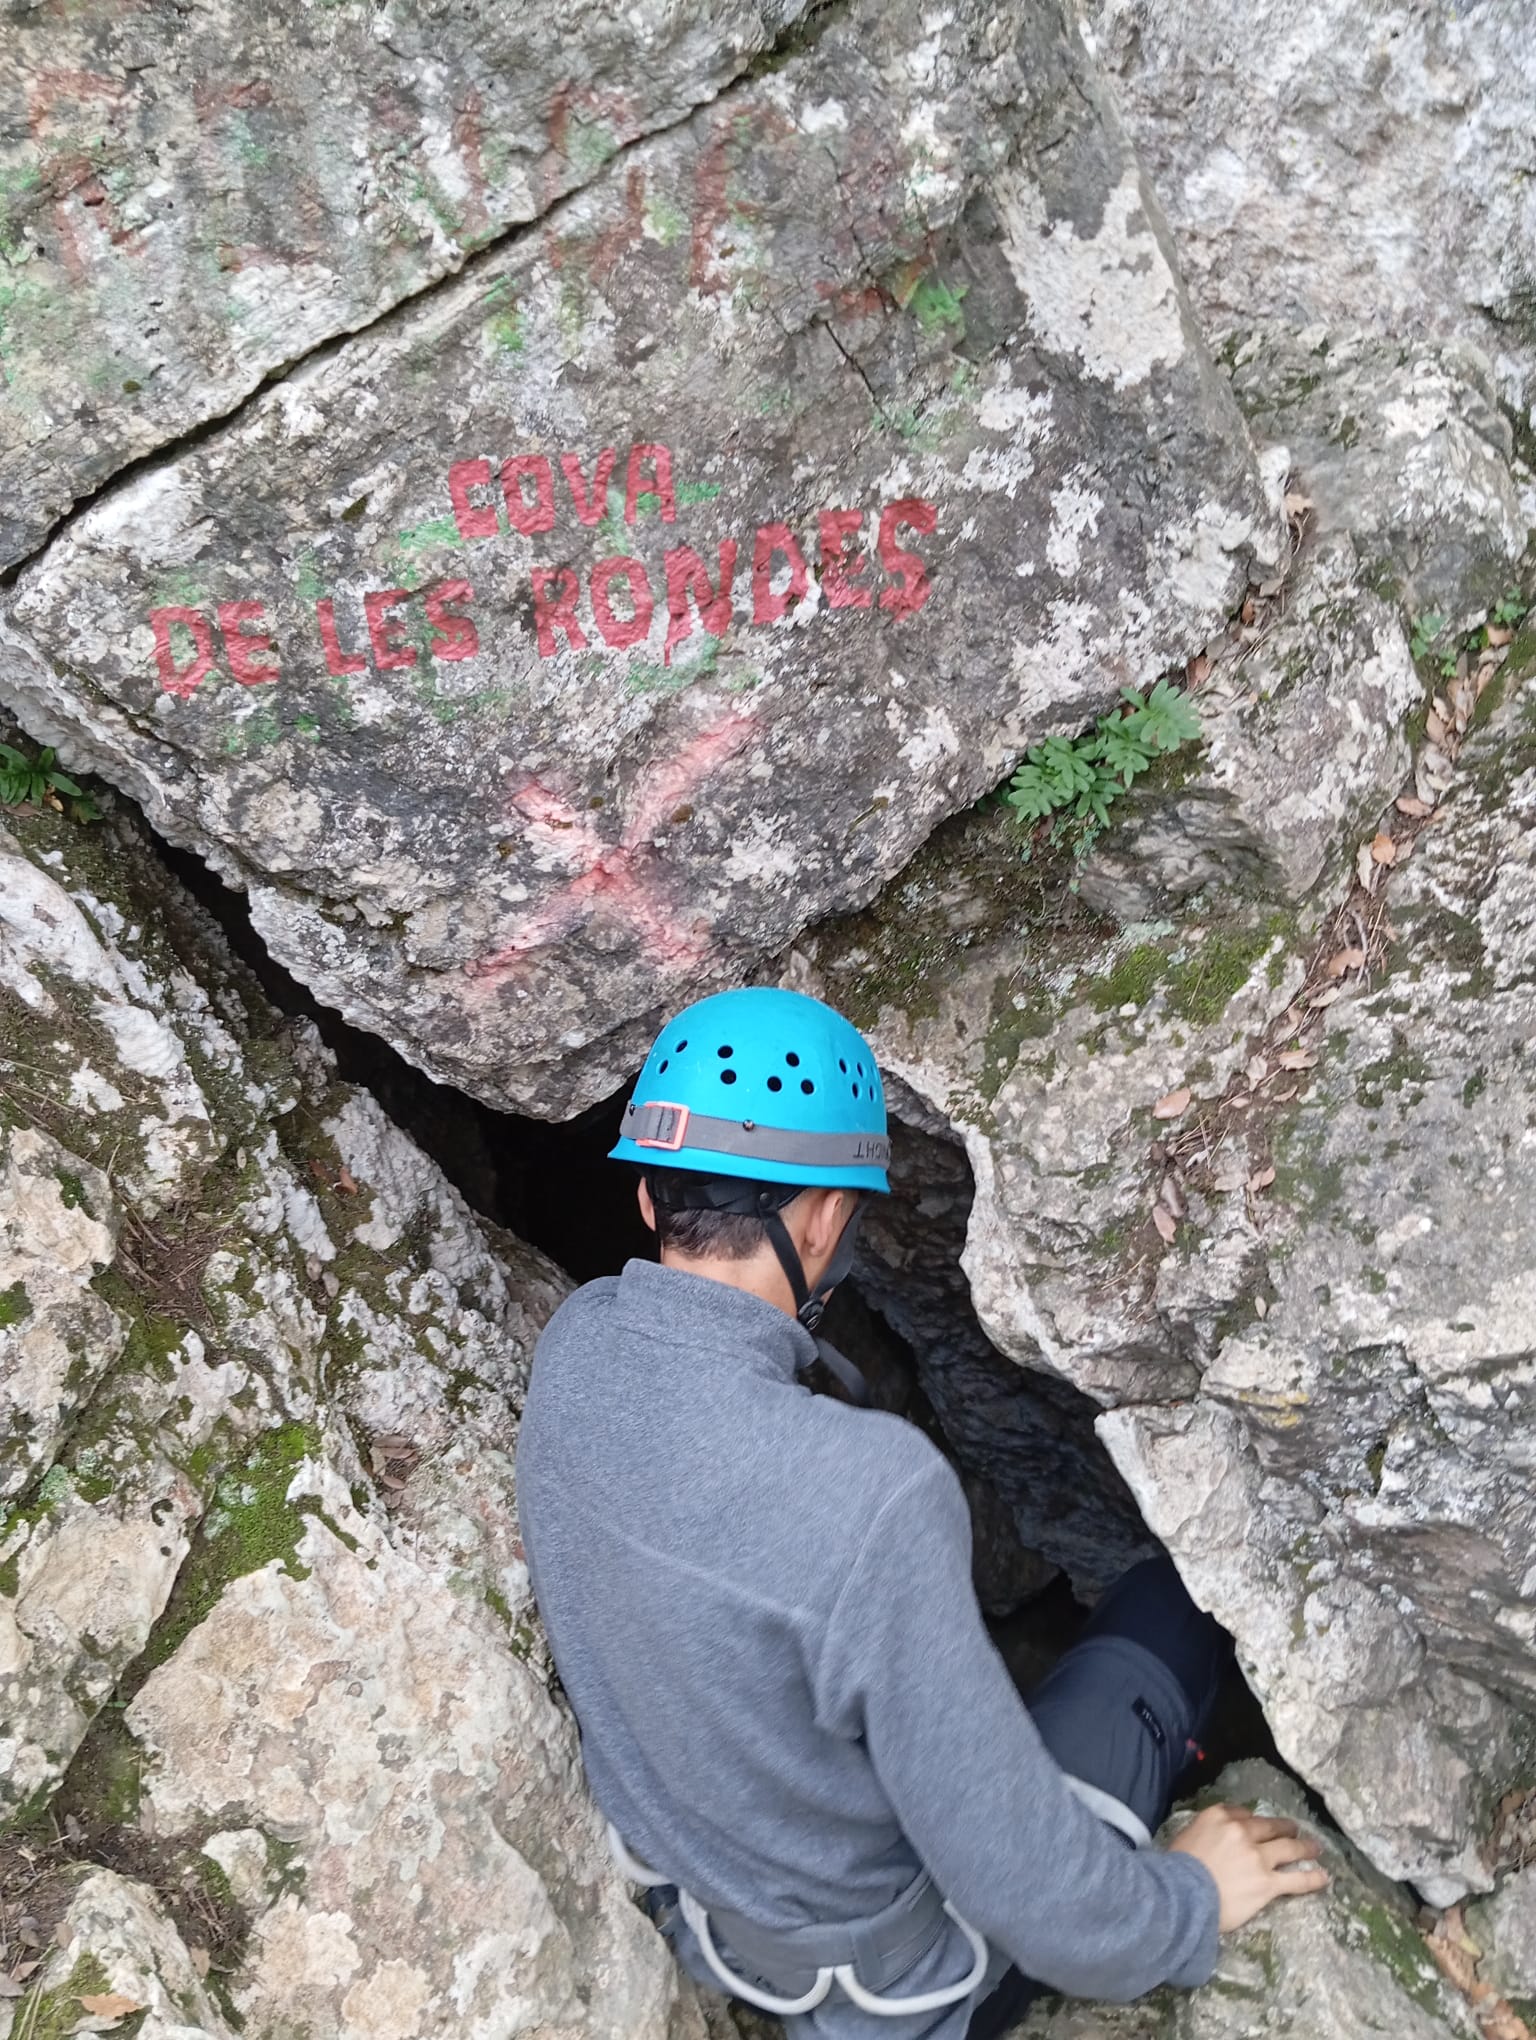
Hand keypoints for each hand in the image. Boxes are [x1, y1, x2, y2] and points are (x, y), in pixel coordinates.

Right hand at [1167, 1803, 1329, 1930]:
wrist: (1181, 1894)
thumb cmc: (1177, 1867)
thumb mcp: (1186, 1835)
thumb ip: (1206, 1830)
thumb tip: (1216, 1837)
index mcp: (1219, 1817)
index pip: (1242, 1813)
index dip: (1252, 1820)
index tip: (1257, 1825)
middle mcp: (1242, 1832)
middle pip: (1269, 1827)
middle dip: (1284, 1828)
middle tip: (1294, 1829)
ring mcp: (1258, 1857)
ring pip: (1288, 1848)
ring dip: (1304, 1847)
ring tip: (1315, 1848)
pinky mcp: (1267, 1883)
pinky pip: (1296, 1880)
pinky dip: (1312, 1878)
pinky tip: (1324, 1877)